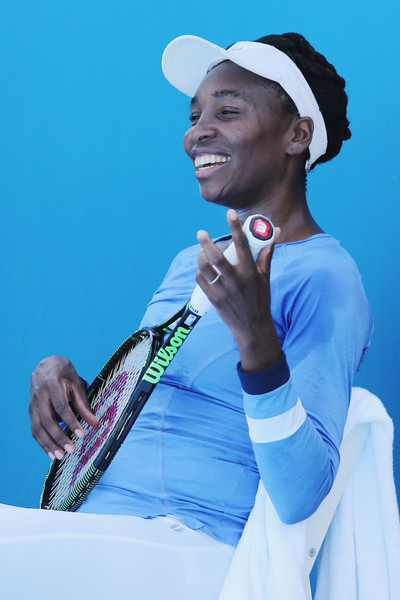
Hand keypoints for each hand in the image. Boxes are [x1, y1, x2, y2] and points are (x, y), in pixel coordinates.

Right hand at [29, 355, 98, 459]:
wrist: (46, 366)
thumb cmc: (65, 374)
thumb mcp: (77, 384)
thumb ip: (84, 403)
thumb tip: (95, 423)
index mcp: (52, 384)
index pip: (61, 406)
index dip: (71, 421)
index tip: (82, 435)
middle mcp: (39, 395)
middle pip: (47, 419)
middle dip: (59, 436)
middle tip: (72, 450)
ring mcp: (33, 404)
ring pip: (37, 427)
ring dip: (49, 443)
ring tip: (61, 456)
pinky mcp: (31, 411)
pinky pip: (34, 429)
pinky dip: (42, 442)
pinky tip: (51, 453)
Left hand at [196, 209, 281, 371]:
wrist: (253, 327)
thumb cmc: (260, 299)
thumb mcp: (266, 276)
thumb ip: (267, 253)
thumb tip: (276, 232)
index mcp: (251, 272)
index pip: (243, 244)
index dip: (236, 227)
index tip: (230, 213)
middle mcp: (237, 280)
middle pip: (217, 257)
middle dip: (206, 242)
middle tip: (201, 232)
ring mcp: (224, 290)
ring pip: (206, 269)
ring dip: (200, 257)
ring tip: (200, 251)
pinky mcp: (214, 299)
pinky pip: (201, 281)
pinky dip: (199, 272)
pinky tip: (201, 268)